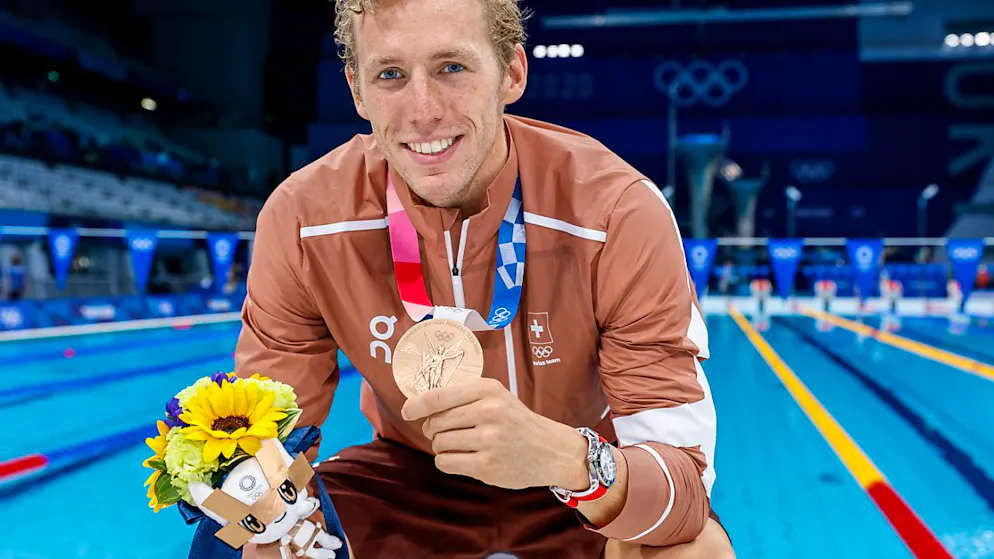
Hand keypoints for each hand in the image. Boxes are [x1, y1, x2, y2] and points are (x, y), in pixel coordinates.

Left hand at [400, 377, 590, 490]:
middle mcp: (487, 412)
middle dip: (434, 429)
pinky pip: (445, 462)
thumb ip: (464, 396)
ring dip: (442, 446)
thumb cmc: (517, 421)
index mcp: (487, 389)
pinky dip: (447, 461)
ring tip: (462, 445)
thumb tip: (421, 403)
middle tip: (447, 432)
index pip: (438, 397)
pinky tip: (462, 458)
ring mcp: (488, 440)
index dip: (416, 405)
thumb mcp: (496, 396)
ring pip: (439, 443)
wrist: (551, 450)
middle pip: (435, 422)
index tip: (407, 411)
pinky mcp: (486, 465)